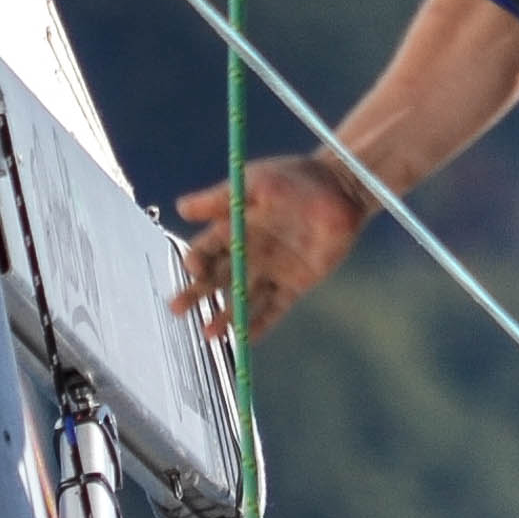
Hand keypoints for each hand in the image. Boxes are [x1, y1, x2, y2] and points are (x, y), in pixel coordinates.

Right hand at [173, 152, 365, 338]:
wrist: (341, 188)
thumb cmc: (296, 178)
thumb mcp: (255, 182)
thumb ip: (220, 198)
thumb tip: (181, 208)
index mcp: (235, 229)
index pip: (207, 250)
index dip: (196, 261)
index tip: (192, 269)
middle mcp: (250, 254)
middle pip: (217, 279)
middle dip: (197, 294)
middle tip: (177, 309)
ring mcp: (272, 271)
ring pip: (243, 298)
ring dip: (226, 316)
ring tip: (210, 333)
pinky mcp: (296, 284)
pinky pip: (275, 308)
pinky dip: (261, 323)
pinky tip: (247, 338)